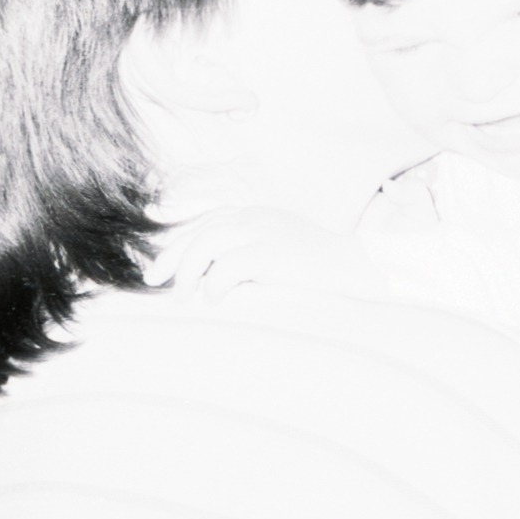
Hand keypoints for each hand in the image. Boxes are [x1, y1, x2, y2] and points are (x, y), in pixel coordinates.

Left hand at [145, 206, 384, 301]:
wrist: (362, 272)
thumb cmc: (320, 276)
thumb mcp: (279, 257)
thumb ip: (248, 260)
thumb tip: (206, 284)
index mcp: (256, 217)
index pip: (205, 224)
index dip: (178, 247)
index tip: (159, 272)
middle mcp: (257, 217)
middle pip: (200, 231)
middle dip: (174, 258)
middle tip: (156, 284)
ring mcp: (267, 231)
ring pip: (208, 242)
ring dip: (190, 271)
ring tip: (184, 296)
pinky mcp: (275, 251)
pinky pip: (231, 265)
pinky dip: (216, 284)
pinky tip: (214, 301)